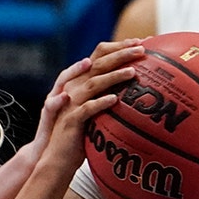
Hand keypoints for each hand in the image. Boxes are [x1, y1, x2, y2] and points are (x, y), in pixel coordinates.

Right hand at [32, 39, 146, 170]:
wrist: (57, 156)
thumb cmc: (80, 131)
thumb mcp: (93, 108)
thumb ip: (107, 92)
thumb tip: (136, 84)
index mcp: (79, 81)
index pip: (98, 56)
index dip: (118, 47)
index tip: (139, 42)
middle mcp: (73, 88)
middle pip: (97, 64)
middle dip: (120, 54)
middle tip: (141, 49)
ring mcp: (70, 104)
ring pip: (93, 84)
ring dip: (113, 76)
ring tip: (132, 72)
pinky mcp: (71, 121)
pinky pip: (87, 109)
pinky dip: (100, 103)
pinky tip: (115, 99)